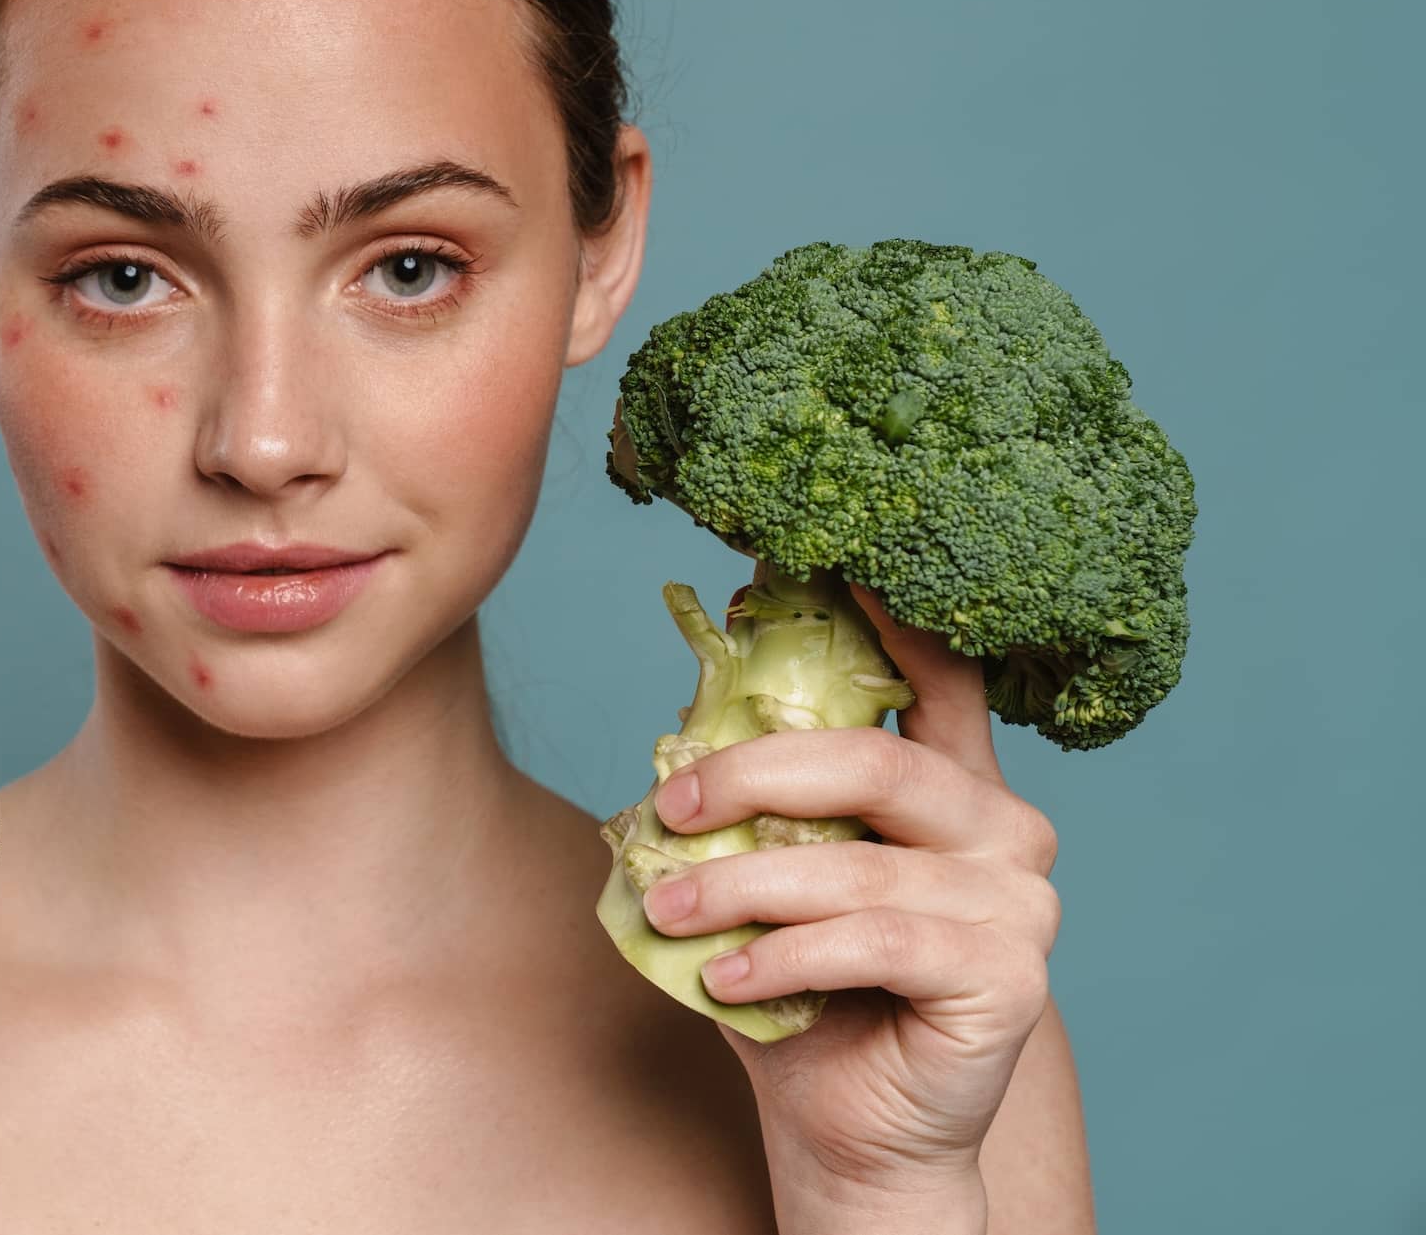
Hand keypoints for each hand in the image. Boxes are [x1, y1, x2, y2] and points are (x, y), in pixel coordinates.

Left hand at [634, 583, 1058, 1221]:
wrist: (852, 1128)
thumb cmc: (803, 991)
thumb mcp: (763, 877)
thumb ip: (748, 802)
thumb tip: (678, 723)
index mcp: (949, 783)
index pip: (938, 675)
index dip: (892, 612)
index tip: (831, 559)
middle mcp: (1003, 826)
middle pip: (871, 761)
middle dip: (750, 775)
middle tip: (667, 805)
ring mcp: (1019, 900)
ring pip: (857, 864)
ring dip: (740, 887)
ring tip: (667, 911)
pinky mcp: (1011, 974)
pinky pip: (877, 942)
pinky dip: (787, 957)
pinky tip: (729, 979)